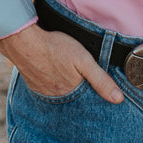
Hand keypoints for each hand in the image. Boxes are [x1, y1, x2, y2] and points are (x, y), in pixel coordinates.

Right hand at [0, 23, 122, 103]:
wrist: (24, 41)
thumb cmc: (55, 47)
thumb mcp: (83, 60)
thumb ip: (101, 79)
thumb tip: (118, 99)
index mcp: (70, 92)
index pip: (86, 101)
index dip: (93, 97)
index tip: (98, 95)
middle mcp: (56, 97)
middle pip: (72, 99)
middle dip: (79, 94)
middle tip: (82, 85)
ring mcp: (43, 91)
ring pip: (59, 94)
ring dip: (65, 89)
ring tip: (69, 80)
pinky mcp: (33, 83)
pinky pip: (46, 89)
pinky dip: (52, 84)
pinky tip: (54, 75)